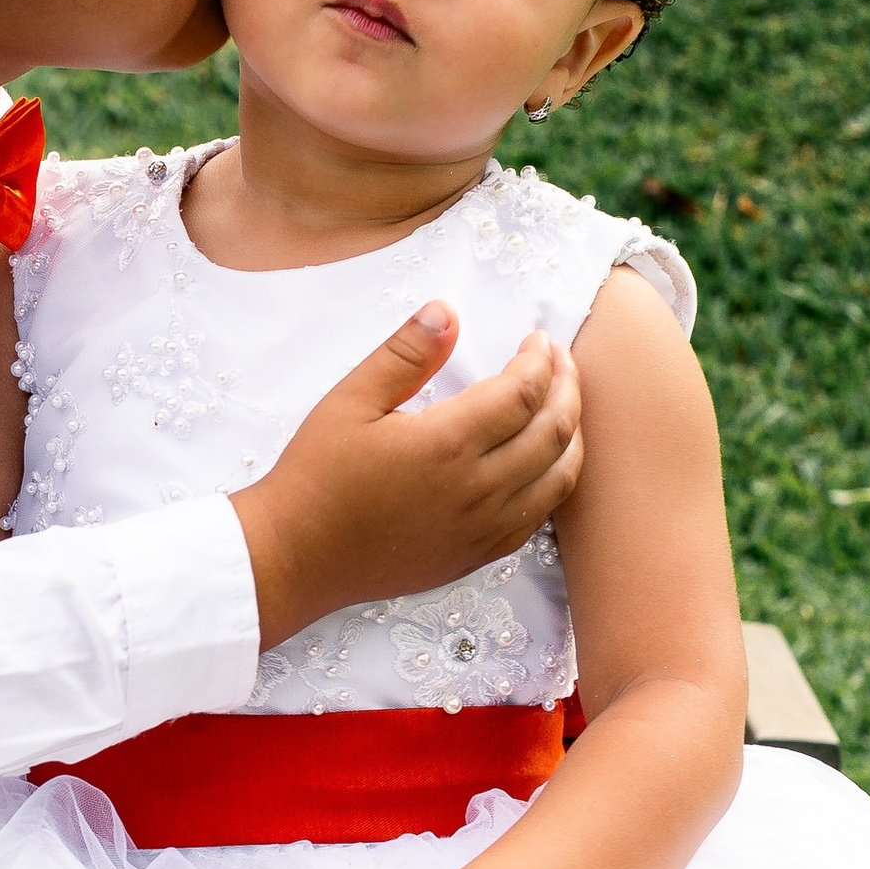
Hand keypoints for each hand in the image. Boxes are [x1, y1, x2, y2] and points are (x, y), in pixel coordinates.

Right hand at [229, 311, 581, 647]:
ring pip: (559, 477)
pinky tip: (543, 460)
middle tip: (560, 362)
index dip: (541, 360)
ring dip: (571, 434)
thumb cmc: (318, 475)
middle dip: (568, 388)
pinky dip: (554, 481)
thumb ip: (405, 353)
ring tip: (562, 404)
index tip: (537, 340)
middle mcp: (477, 489)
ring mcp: (482, 529)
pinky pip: (537, 516)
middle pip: (554, 431)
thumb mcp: (350, 400)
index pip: (524, 392)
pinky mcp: (476, 555)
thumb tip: (447, 312)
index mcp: (447, 443)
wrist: (298, 556)